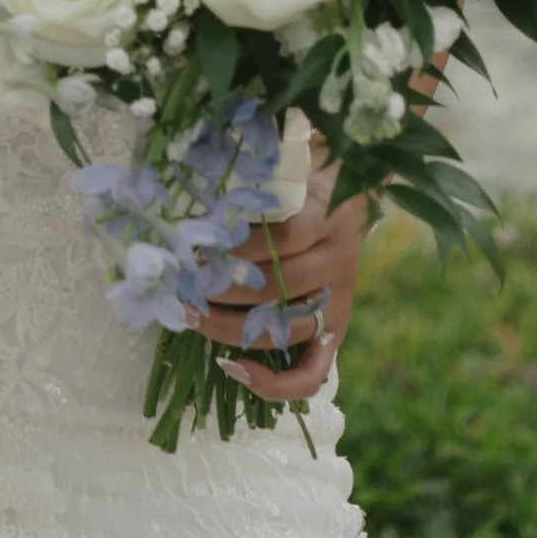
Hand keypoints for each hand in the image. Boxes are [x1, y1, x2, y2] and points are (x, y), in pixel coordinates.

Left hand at [189, 144, 367, 408]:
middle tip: (178, 284)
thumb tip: (200, 181)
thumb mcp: (293, 154)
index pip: (284, 239)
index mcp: (330, 215)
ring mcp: (340, 300)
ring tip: (188, 315)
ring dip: (229, 329)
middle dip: (219, 290)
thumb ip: (257, 169)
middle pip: (277, 289)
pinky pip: (311, 374)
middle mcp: (339, 262)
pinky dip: (273, 383)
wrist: (357, 183)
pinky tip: (232, 367)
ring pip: (284, 331)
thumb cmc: (310, 168)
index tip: (195, 247)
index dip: (237, 248)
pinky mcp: (337, 329)